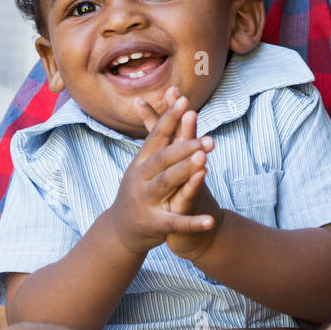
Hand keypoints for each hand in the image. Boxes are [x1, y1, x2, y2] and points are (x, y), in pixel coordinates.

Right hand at [106, 87, 218, 256]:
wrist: (120, 230)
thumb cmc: (141, 190)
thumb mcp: (145, 165)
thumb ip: (159, 139)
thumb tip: (161, 104)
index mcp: (141, 162)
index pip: (157, 136)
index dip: (170, 118)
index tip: (185, 99)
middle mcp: (141, 179)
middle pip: (163, 159)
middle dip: (185, 147)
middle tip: (208, 138)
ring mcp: (147, 201)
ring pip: (166, 183)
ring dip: (185, 172)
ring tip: (204, 162)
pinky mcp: (155, 224)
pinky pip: (176, 223)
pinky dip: (193, 222)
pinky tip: (209, 221)